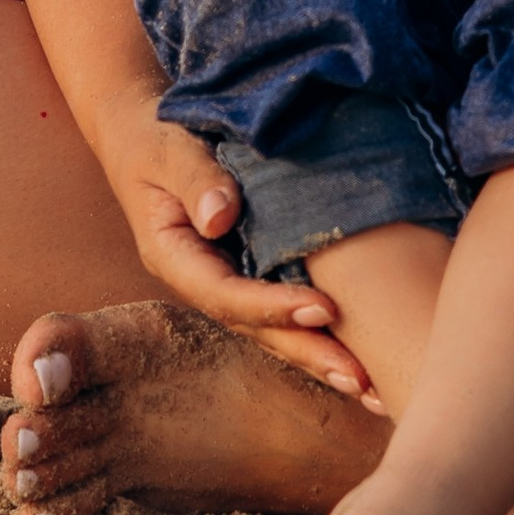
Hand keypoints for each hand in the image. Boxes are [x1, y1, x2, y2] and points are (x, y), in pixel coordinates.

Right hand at [93, 101, 377, 406]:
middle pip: (256, 328)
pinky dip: (317, 328)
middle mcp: (202, 278)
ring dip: (320, 355)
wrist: (141, 129)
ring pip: (273, 327)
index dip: (273, 307)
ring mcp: (226, 276)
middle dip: (308, 354)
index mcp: (175, 257)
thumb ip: (194, 179)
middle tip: (361, 379)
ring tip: (371, 386)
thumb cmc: (155, 134)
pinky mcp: (249, 264)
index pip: (226, 294)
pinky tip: (359, 350)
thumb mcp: (166, 150)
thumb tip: (221, 218)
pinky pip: (283, 302)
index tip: (325, 310)